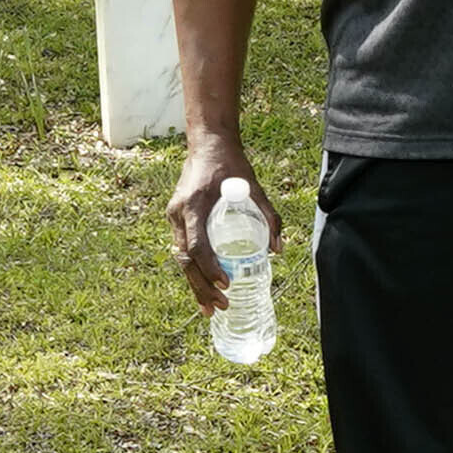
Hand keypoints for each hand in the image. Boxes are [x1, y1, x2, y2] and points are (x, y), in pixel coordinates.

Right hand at [166, 127, 274, 312]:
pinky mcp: (176, 219)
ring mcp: (174, 217)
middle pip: (185, 260)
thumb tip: (278, 250)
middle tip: (221, 306)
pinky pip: (182, 250)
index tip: (226, 282)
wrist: (207, 144)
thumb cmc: (230, 164)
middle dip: (202, 286)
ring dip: (195, 285)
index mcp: (194, 205)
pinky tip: (203, 288)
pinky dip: (192, 270)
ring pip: (181, 258)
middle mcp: (178, 214)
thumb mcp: (254, 187)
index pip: (197, 245)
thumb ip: (268, 216)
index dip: (210, 267)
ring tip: (209, 308)